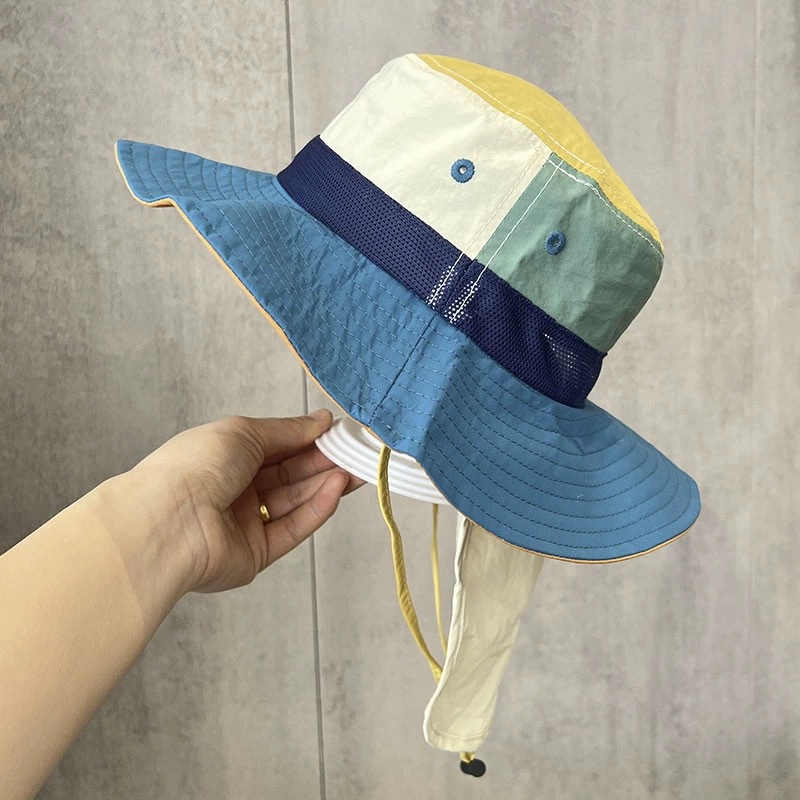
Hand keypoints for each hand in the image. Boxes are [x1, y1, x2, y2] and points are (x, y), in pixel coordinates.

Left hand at [127, 409, 362, 593]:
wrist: (169, 521)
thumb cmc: (196, 466)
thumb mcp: (245, 433)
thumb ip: (289, 430)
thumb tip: (322, 420)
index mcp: (227, 456)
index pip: (278, 446)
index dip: (309, 439)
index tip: (341, 432)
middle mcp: (236, 489)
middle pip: (290, 475)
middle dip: (324, 463)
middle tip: (357, 453)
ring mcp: (245, 523)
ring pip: (294, 502)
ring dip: (325, 485)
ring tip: (355, 470)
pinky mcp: (256, 554)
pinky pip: (291, 529)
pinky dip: (315, 510)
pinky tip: (336, 490)